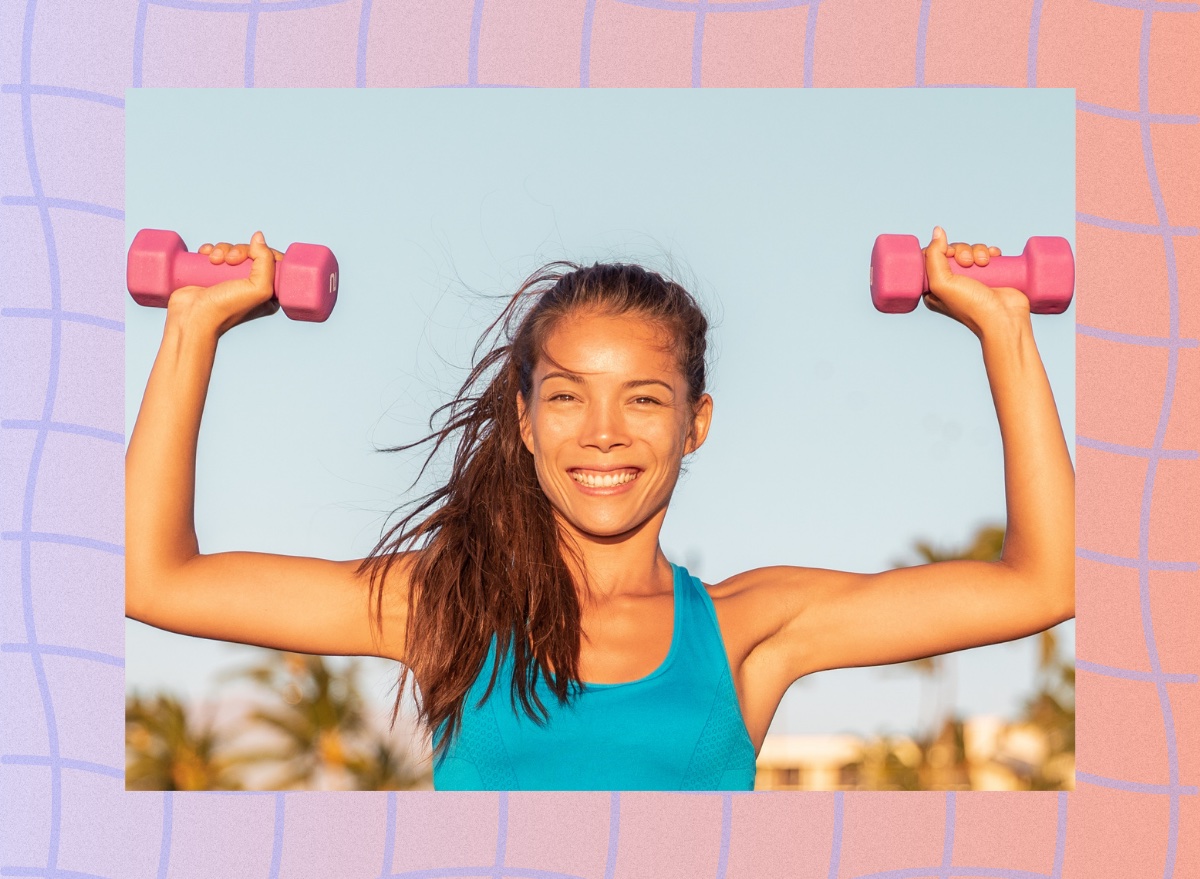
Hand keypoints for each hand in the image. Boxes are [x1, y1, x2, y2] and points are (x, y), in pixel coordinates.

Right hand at [167, 232, 284, 335]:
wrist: (192, 317)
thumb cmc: (227, 308)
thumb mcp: (258, 288)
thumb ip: (265, 261)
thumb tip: (258, 236)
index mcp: (268, 293)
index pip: (274, 263)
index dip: (265, 252)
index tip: (253, 254)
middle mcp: (251, 287)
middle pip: (252, 253)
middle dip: (239, 250)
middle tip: (229, 260)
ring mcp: (230, 281)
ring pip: (232, 251)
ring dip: (222, 249)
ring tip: (213, 260)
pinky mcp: (212, 275)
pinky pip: (216, 253)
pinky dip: (210, 250)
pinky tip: (205, 255)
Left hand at [922, 226, 1029, 337]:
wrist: (1004, 318)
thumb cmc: (971, 305)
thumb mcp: (942, 282)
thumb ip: (934, 255)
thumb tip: (937, 230)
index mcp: (933, 289)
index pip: (930, 259)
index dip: (939, 250)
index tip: (949, 254)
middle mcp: (951, 284)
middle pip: (951, 252)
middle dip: (961, 250)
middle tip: (968, 262)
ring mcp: (971, 279)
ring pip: (970, 250)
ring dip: (978, 250)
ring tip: (985, 262)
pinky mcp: (990, 275)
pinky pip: (986, 254)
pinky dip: (990, 252)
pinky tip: (995, 257)